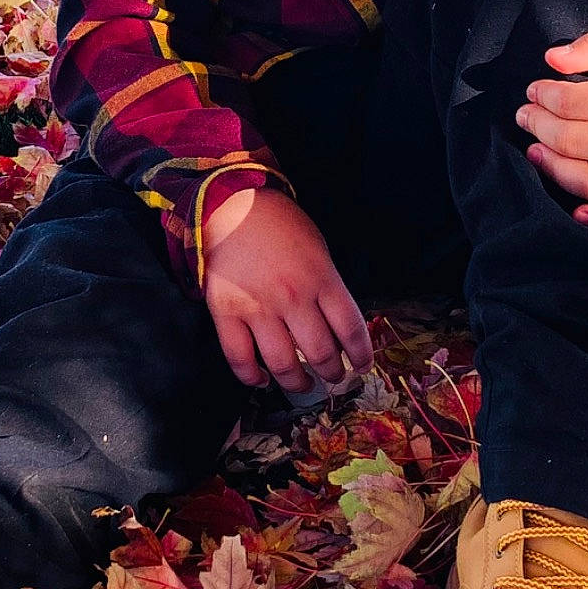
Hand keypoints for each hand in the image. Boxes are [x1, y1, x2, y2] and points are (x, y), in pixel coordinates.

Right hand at [202, 188, 372, 395]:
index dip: (360, 355)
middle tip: (333, 376)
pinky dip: (252, 377)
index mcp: (320, 277)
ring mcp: (258, 307)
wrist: (230, 204)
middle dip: (332, 373)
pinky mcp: (226, 312)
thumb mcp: (317, 249)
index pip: (351, 329)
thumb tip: (337, 329)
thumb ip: (327, 287)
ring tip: (303, 384)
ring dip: (298, 382)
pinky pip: (240, 358)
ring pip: (283, 363)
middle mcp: (292, 297)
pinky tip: (262, 380)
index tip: (361, 366)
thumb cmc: (278, 224)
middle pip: (321, 353)